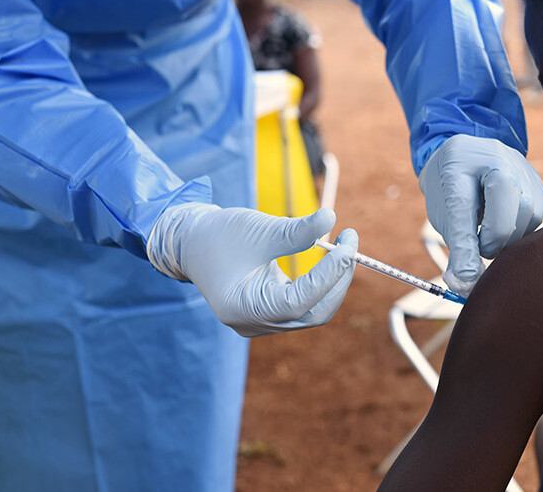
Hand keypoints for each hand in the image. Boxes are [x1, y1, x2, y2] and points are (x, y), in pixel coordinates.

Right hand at [147, 203, 356, 336]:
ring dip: (333, 281)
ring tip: (343, 247)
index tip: (348, 245)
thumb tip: (331, 219)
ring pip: (313, 311)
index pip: (300, 300)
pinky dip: (321, 283)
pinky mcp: (270, 315)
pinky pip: (305, 305)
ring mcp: (263, 323)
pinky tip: (331, 258)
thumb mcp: (258, 230)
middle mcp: (254, 324)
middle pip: (313, 313)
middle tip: (351, 245)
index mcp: (244, 308)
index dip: (330, 275)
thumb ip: (295, 231)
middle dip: (338, 280)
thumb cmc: (219, 236)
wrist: (192, 244)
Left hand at [419, 135, 542, 295]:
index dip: (466, 245)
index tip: (464, 274)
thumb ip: (457, 248)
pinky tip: (504, 226)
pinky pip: (537, 218)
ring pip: (528, 218)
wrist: (466, 159)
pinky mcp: (539, 184)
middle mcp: (498, 157)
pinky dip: (520, 231)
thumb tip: (466, 285)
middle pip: (510, 211)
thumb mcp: (445, 214)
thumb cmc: (452, 188)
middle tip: (479, 248)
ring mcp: (523, 169)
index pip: (465, 206)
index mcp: (462, 160)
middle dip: (493, 242)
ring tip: (489, 235)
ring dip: (509, 239)